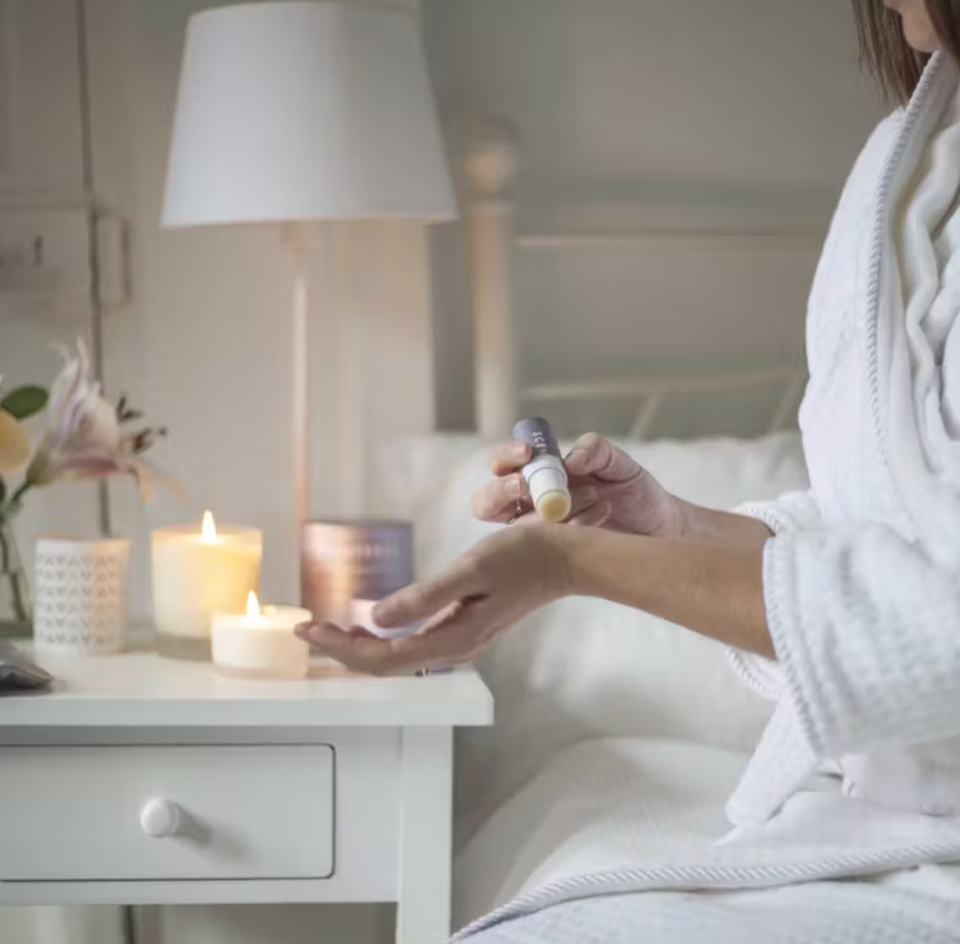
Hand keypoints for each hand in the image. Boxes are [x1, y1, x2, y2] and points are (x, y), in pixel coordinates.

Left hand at [295, 524, 569, 674]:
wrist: (565, 560)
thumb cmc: (522, 557)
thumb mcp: (470, 569)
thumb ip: (424, 596)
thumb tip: (376, 617)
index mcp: (453, 639)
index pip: (383, 656)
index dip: (341, 647)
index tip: (308, 629)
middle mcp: (454, 648)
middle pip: (385, 664)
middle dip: (342, 650)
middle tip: (306, 630)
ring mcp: (460, 641)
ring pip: (398, 657)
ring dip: (360, 646)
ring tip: (328, 630)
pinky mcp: (464, 629)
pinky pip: (413, 645)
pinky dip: (383, 637)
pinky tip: (371, 623)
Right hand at [471, 432, 682, 536]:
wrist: (659, 527)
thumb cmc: (633, 491)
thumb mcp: (619, 464)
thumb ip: (596, 451)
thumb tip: (570, 460)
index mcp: (537, 473)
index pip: (501, 465)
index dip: (505, 458)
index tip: (528, 453)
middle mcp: (529, 504)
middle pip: (487, 503)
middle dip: (501, 492)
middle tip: (526, 488)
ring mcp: (538, 534)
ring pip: (515, 529)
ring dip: (548, 513)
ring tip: (595, 496)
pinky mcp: (553, 557)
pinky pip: (545, 548)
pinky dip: (572, 529)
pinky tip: (602, 515)